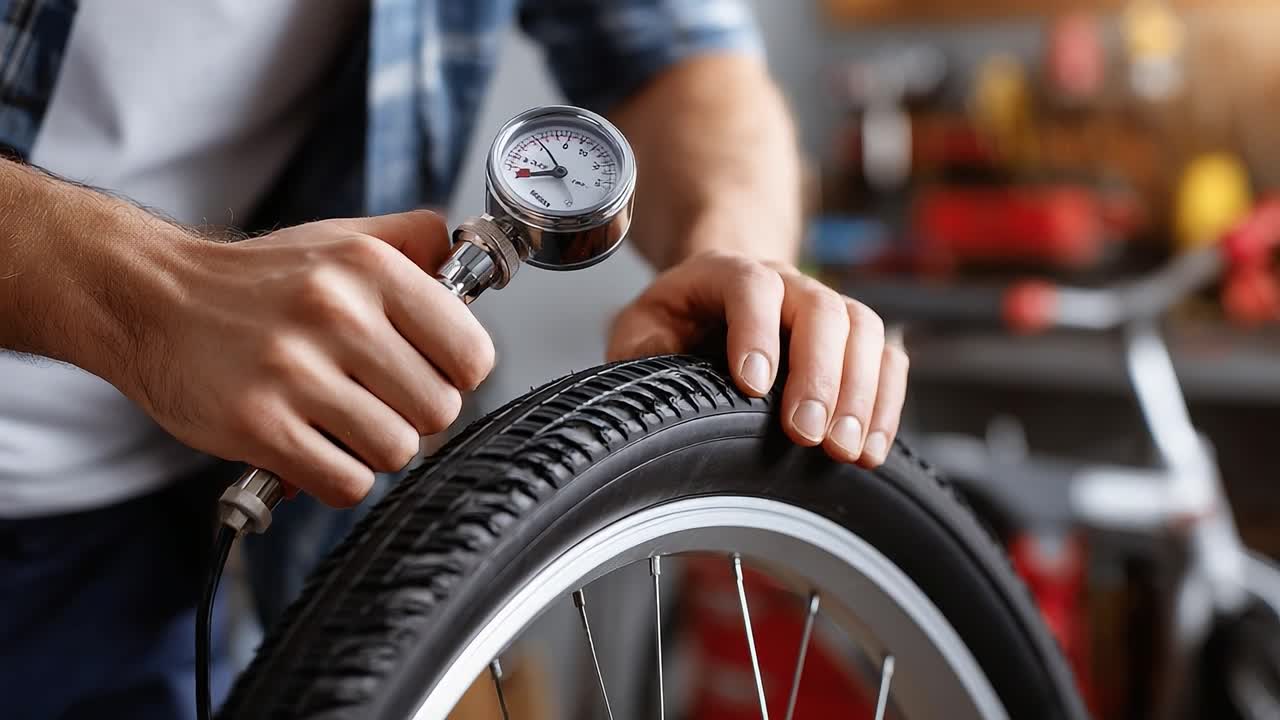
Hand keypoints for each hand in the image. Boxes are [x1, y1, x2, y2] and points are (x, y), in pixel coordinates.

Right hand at [117, 211, 493, 506]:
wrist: (151, 299)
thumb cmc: (258, 280)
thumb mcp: (342, 238)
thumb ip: (412, 242)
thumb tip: (468, 267)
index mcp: (370, 268)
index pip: (472, 353)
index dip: (456, 374)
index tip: (431, 373)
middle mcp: (337, 314)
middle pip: (439, 410)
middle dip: (415, 416)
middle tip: (378, 401)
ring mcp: (295, 372)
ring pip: (397, 451)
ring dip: (374, 449)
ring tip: (342, 423)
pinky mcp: (258, 425)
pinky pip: (346, 483)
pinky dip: (337, 477)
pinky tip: (314, 448)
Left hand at [607, 251, 907, 466]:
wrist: (716, 301)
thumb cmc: (678, 321)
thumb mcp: (642, 327)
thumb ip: (643, 349)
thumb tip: (659, 376)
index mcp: (726, 272)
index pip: (751, 286)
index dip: (756, 332)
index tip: (753, 386)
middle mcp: (786, 282)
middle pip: (821, 309)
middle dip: (818, 375)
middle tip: (806, 434)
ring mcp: (826, 306)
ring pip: (863, 330)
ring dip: (860, 394)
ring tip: (844, 449)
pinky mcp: (854, 339)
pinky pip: (887, 360)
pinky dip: (885, 405)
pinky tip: (871, 449)